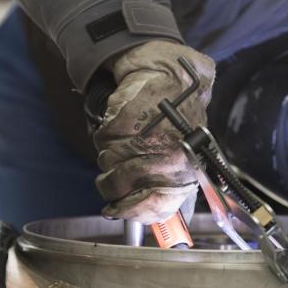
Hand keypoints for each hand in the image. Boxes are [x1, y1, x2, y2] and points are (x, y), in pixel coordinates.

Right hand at [93, 41, 214, 223]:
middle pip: (120, 185)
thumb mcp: (183, 155)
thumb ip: (166, 186)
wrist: (171, 74)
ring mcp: (145, 138)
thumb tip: (143, 213)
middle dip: (112, 180)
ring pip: (107, 161)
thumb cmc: (177, 117)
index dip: (131, 211)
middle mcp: (167, 159)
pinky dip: (106, 131)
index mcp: (184, 171)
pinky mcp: (127, 119)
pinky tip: (122, 122)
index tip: (119, 208)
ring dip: (110, 152)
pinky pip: (102, 138)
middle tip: (116, 169)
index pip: (154, 207)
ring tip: (125, 138)